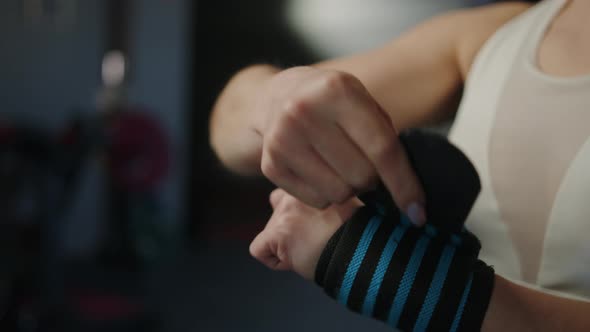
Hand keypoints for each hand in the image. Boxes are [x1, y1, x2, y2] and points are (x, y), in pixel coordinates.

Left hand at [250, 189, 361, 279]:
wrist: (364, 249)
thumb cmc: (363, 230)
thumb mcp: (350, 199)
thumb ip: (331, 195)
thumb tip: (328, 205)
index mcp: (313, 181)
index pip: (296, 186)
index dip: (305, 208)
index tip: (322, 221)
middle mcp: (295, 192)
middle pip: (278, 203)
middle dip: (289, 219)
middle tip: (312, 235)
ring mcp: (284, 214)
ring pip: (271, 229)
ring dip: (284, 239)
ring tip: (309, 250)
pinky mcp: (277, 235)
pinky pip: (260, 250)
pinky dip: (275, 260)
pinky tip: (296, 262)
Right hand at [255, 66, 425, 224]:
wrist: (279, 97)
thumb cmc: (333, 105)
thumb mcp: (362, 102)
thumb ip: (386, 139)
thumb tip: (411, 201)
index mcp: (337, 90)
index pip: (381, 148)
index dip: (403, 183)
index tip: (418, 212)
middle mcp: (304, 112)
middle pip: (361, 176)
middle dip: (372, 180)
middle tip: (364, 166)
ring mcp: (282, 139)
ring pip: (338, 193)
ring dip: (349, 188)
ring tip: (341, 168)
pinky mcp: (270, 164)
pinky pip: (316, 201)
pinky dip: (326, 194)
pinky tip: (320, 172)